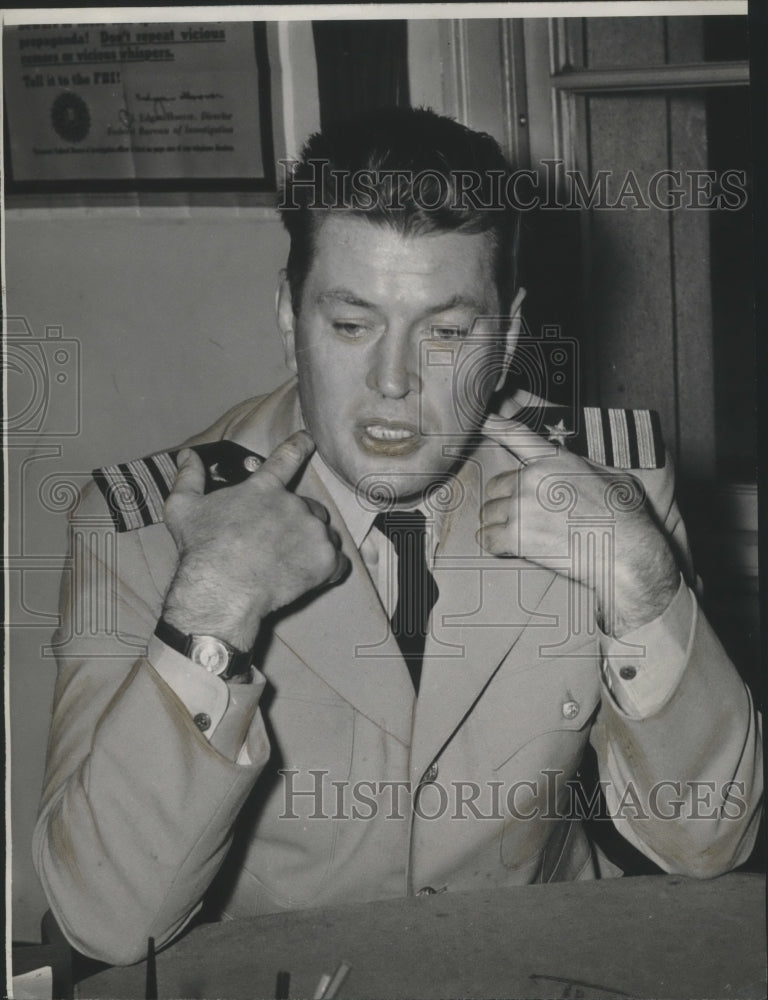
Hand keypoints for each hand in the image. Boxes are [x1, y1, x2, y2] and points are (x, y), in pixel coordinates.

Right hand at [162, 431, 348, 648]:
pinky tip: (312, 576)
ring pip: (324, 533)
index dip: (299, 445)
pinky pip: (338, 562)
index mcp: (264, 488)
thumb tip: (187, 455)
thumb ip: (188, 477)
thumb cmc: (202, 548)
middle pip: (309, 506)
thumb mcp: (183, 508)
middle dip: (299, 520)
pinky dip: (329, 569)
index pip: (287, 458)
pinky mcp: (324, 560)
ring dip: (314, 542)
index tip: (309, 439)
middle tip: (279, 541)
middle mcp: (293, 504)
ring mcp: (312, 531)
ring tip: (292, 561)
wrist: (223, 588)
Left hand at [477, 419, 678, 635]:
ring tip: (528, 533)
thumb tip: (572, 465)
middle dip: (508, 500)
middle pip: (496, 486)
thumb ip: (579, 466)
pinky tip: (509, 546)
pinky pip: (486, 538)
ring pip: (489, 513)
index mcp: (554, 459)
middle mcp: (531, 478)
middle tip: (531, 515)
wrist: (625, 551)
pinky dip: (494, 543)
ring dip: (501, 523)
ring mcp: (521, 507)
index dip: (496, 426)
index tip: (484, 420)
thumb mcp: (609, 475)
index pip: (516, 436)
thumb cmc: (623, 516)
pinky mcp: (516, 537)